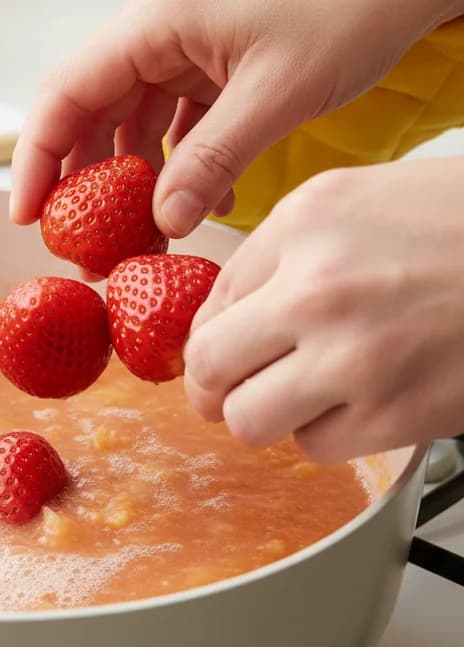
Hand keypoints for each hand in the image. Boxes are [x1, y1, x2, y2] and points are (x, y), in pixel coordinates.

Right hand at [10, 0, 463, 240]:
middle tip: (82, 243)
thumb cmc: (349, 4)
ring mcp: (182, 46)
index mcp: (156, 20)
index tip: (28, 216)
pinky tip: (200, 199)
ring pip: (129, 121)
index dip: (35, 158)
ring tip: (136, 236)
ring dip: (131, 179)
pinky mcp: (209, 64)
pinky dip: (178, 163)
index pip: (65, 92)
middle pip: (89, 110)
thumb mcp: (276, 93)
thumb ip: (211, 160)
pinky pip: (174, 122)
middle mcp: (157, 30)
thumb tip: (164, 220)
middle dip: (82, 181)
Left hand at [183, 157, 463, 461]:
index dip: (212, 333)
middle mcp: (318, 290)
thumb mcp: (356, 200)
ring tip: (292, 398)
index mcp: (304, 225)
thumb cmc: (463, 225)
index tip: (224, 348)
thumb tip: (222, 313)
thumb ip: (279, 252)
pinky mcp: (396, 416)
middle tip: (229, 387)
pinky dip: (322, 434)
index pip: (210, 302)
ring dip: (263, 415)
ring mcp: (355, 358)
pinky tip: (352, 404)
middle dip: (213, 385)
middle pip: (208, 367)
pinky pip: (314, 447)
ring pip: (248, 421)